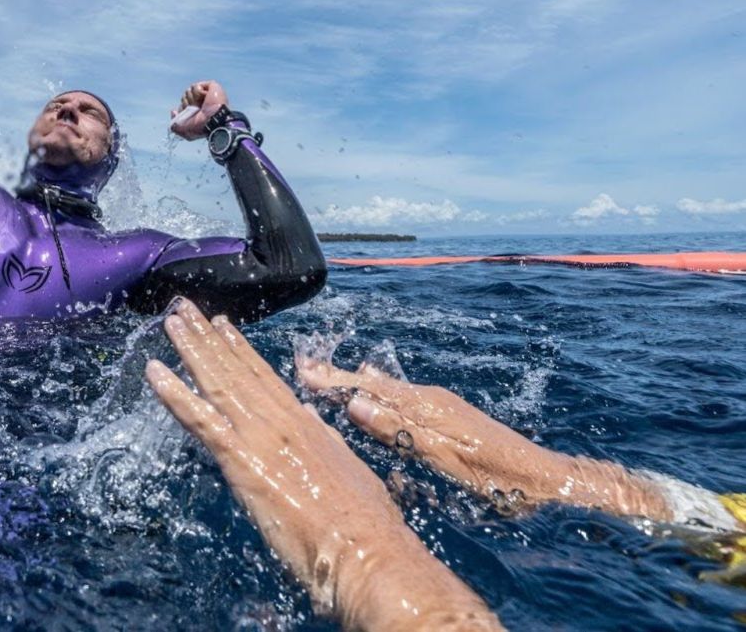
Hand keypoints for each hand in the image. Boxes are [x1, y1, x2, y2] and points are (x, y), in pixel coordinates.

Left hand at [147, 300, 499, 630]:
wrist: (367, 551)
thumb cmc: (366, 524)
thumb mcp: (348, 469)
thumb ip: (325, 442)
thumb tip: (312, 421)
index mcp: (305, 422)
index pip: (264, 375)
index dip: (238, 348)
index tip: (221, 325)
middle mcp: (280, 420)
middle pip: (235, 369)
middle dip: (207, 337)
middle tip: (184, 308)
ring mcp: (260, 436)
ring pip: (215, 382)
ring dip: (190, 350)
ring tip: (171, 321)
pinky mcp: (242, 460)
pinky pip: (199, 420)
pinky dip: (174, 394)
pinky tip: (154, 373)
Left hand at [169, 79, 228, 140]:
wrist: (212, 121)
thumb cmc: (201, 127)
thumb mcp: (183, 131)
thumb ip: (174, 125)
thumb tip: (173, 112)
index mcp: (196, 111)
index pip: (184, 103)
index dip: (183, 107)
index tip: (186, 113)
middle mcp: (201, 103)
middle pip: (185, 96)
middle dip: (186, 103)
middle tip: (195, 109)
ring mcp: (206, 95)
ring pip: (189, 90)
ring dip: (192, 99)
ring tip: (200, 105)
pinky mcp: (212, 87)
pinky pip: (196, 86)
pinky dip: (197, 93)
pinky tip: (205, 98)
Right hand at [297, 357, 672, 521]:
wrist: (546, 480)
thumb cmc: (496, 478)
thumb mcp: (445, 458)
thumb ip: (399, 431)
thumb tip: (355, 403)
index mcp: (425, 407)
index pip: (369, 389)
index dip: (335, 381)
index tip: (303, 371)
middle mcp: (429, 399)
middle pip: (376, 385)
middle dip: (340, 378)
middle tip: (306, 368)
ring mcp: (440, 406)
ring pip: (389, 390)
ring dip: (357, 384)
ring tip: (330, 377)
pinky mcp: (448, 416)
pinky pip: (402, 398)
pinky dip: (379, 393)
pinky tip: (374, 393)